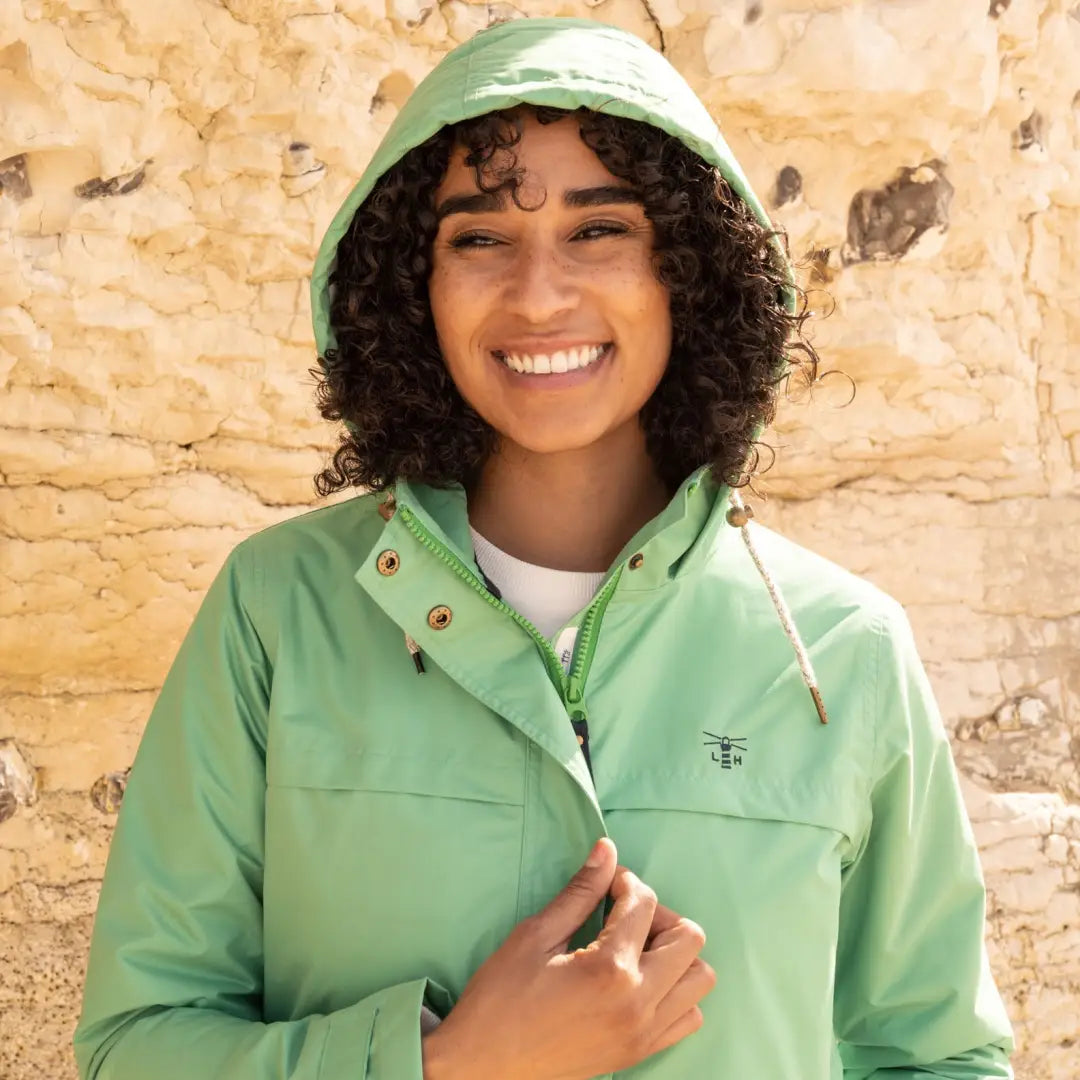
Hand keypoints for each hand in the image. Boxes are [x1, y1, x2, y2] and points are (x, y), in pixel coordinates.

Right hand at [421, 838, 714, 1079]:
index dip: (623, 880)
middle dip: (658, 913)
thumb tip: (606, 849)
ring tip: (634, 947)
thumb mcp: (535, 936)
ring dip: (674, 952)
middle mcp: (639, 1002)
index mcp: (610, 968)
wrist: (483, 1068)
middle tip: (621, 912)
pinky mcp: (640, 1052)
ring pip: (699, 978)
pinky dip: (676, 991)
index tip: (603, 883)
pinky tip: (640, 980)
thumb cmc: (501, 999)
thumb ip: (580, 892)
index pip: (644, 903)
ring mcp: (644, 1032)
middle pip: (688, 937)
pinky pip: (688, 1016)